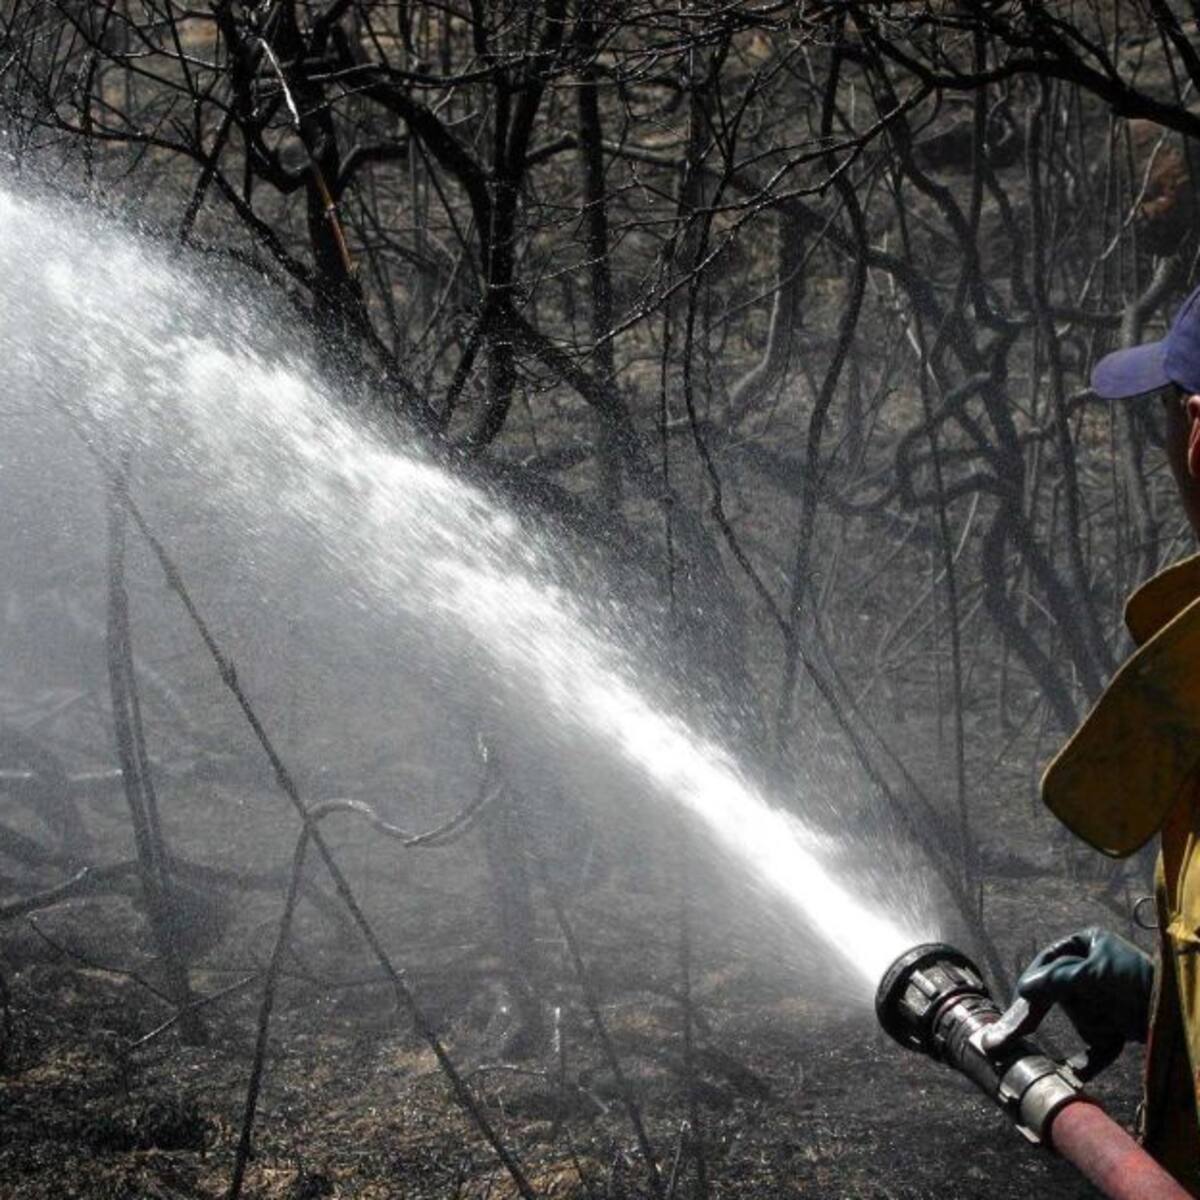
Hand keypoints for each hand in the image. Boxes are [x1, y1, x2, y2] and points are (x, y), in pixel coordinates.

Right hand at [1015, 927, 1152, 1075]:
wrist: (1176, 1013)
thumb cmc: (1138, 982)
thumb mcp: (1092, 973)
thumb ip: (1055, 979)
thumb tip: (1025, 988)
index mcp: (1088, 944)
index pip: (1050, 959)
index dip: (1036, 978)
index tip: (1023, 996)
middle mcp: (1095, 969)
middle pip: (1063, 993)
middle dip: (1072, 1007)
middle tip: (1018, 1031)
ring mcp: (1107, 998)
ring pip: (1080, 1018)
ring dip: (1092, 1025)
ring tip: (1115, 1022)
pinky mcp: (1117, 1024)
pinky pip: (1095, 1043)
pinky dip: (1089, 1059)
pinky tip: (1077, 1070)